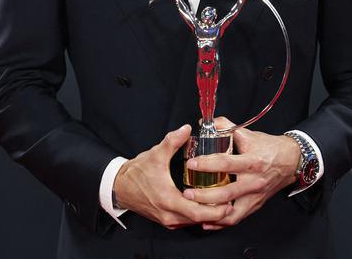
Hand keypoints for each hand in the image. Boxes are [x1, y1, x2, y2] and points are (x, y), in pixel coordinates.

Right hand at [113, 124, 233, 229]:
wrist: (120, 187)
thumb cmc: (136, 173)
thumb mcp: (155, 154)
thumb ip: (172, 141)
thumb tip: (186, 129)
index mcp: (167, 200)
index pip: (196, 211)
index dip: (214, 210)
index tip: (228, 204)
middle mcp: (168, 214)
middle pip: (198, 220)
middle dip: (217, 214)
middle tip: (232, 205)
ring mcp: (167, 219)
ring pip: (193, 222)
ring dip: (208, 215)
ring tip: (223, 204)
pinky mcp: (166, 219)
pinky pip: (186, 221)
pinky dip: (198, 216)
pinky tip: (206, 206)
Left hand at [182, 124, 300, 229]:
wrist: (291, 161)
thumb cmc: (268, 147)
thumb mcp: (248, 134)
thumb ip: (226, 126)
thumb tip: (205, 123)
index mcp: (252, 161)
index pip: (226, 164)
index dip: (207, 164)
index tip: (191, 164)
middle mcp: (254, 181)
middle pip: (226, 193)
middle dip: (204, 195)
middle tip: (187, 193)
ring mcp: (255, 196)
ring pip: (231, 212)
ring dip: (211, 213)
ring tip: (194, 208)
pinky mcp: (255, 205)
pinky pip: (237, 219)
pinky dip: (221, 223)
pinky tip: (207, 221)